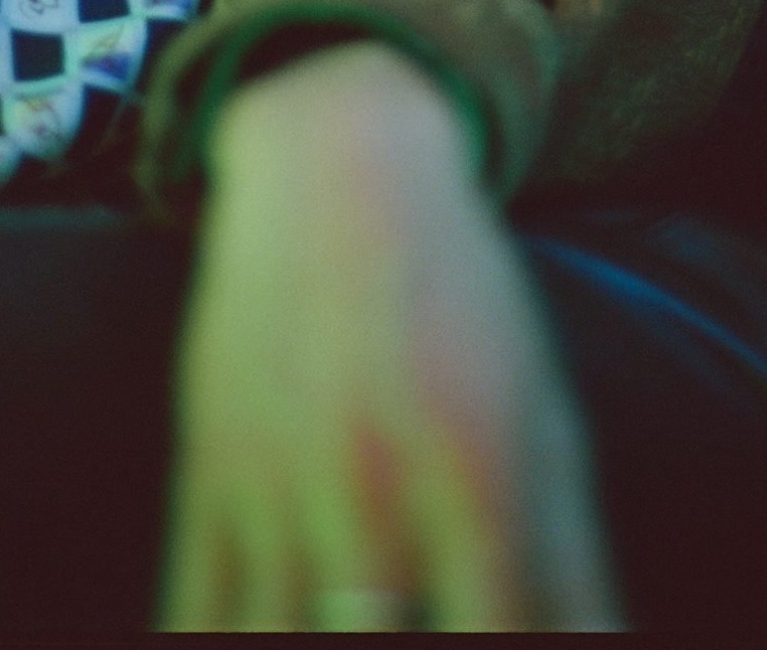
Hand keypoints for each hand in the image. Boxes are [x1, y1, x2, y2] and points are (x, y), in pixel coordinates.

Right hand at [157, 40, 623, 631]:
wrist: (335, 166)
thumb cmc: (466, 303)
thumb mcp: (545, 417)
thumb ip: (575, 566)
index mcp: (477, 480)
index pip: (504, 647)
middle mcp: (372, 496)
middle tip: (410, 647)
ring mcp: (276, 494)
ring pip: (269, 648)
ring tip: (349, 648)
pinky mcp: (205, 485)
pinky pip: (191, 623)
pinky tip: (261, 643)